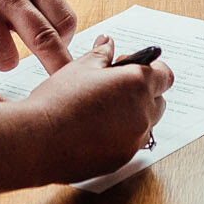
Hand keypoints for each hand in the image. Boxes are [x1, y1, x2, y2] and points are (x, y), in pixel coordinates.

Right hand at [18, 35, 173, 183]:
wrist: (38, 140)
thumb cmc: (58, 101)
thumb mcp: (80, 67)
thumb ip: (101, 54)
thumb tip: (108, 44)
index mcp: (137, 84)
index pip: (165, 75)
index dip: (151, 70)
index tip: (132, 68)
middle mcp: (142, 114)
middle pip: (158, 101)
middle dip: (143, 93)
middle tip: (115, 88)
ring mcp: (133, 140)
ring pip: (145, 124)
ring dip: (132, 116)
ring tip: (101, 110)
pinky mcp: (121, 160)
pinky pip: (130, 144)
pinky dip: (120, 136)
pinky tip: (94, 130)